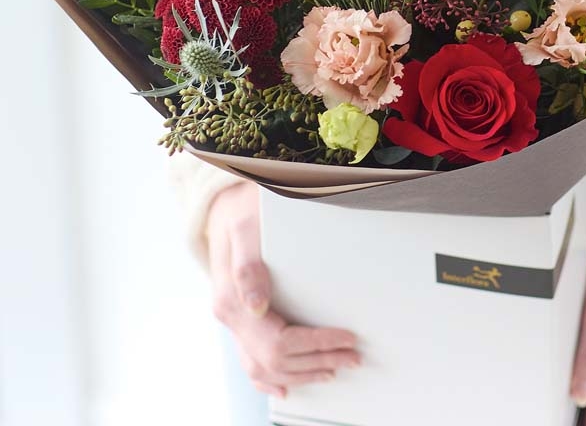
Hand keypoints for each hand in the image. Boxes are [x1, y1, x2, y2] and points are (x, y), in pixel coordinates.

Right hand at [207, 182, 360, 397]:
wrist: (225, 206)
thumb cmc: (243, 212)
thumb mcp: (247, 227)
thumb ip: (248, 264)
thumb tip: (256, 305)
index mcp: (231, 300)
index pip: (279, 341)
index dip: (316, 344)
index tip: (346, 339)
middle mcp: (230, 316)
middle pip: (275, 360)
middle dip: (318, 361)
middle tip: (354, 357)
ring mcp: (233, 321)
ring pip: (263, 369)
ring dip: (302, 374)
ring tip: (335, 369)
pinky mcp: (239, 319)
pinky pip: (250, 362)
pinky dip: (270, 381)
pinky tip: (287, 386)